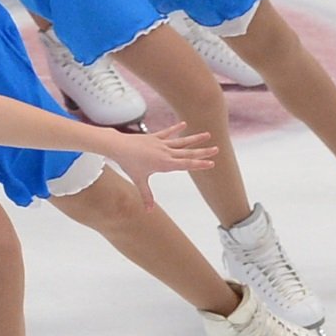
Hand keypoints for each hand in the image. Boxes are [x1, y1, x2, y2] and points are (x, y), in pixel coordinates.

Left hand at [97, 124, 218, 185]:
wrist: (118, 147)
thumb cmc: (129, 164)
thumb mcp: (138, 181)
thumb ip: (146, 196)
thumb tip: (149, 211)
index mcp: (164, 164)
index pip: (186, 165)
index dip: (199, 164)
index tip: (211, 163)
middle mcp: (166, 153)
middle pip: (188, 153)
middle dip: (203, 152)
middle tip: (217, 149)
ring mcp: (161, 144)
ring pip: (181, 141)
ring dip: (195, 138)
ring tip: (208, 134)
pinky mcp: (154, 137)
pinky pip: (167, 132)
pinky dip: (176, 128)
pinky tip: (184, 124)